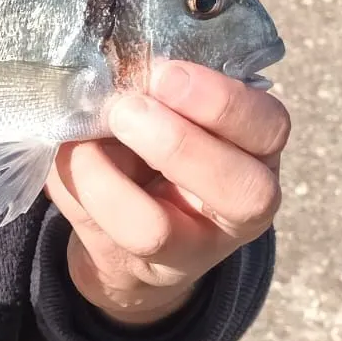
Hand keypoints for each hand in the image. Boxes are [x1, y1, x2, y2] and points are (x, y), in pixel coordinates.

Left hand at [45, 61, 289, 326]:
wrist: (125, 219)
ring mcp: (193, 248)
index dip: (220, 100)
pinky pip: (101, 235)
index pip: (269, 126)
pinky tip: (72, 158)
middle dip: (177, 145)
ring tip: (84, 143)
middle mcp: (242, 204)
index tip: (164, 74)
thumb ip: (150, 88)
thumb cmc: (153, 141)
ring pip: (154, 230)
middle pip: (244, 191)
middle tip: (125, 109)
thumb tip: (108, 73)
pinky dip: (77, 189)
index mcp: (257, 146)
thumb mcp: (164, 106)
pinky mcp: (138, 267)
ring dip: (106, 181)